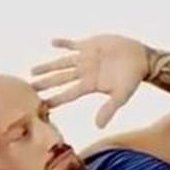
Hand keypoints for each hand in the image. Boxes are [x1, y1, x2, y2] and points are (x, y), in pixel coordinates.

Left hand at [29, 34, 148, 127]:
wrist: (141, 59)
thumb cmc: (133, 78)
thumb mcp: (121, 95)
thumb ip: (109, 109)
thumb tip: (98, 127)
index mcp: (90, 85)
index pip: (67, 94)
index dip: (54, 100)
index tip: (40, 106)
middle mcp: (84, 73)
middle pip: (60, 79)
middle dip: (44, 84)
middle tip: (28, 88)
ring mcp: (86, 58)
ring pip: (62, 63)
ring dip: (48, 67)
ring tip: (32, 70)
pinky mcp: (90, 45)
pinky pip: (73, 45)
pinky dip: (63, 43)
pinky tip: (52, 42)